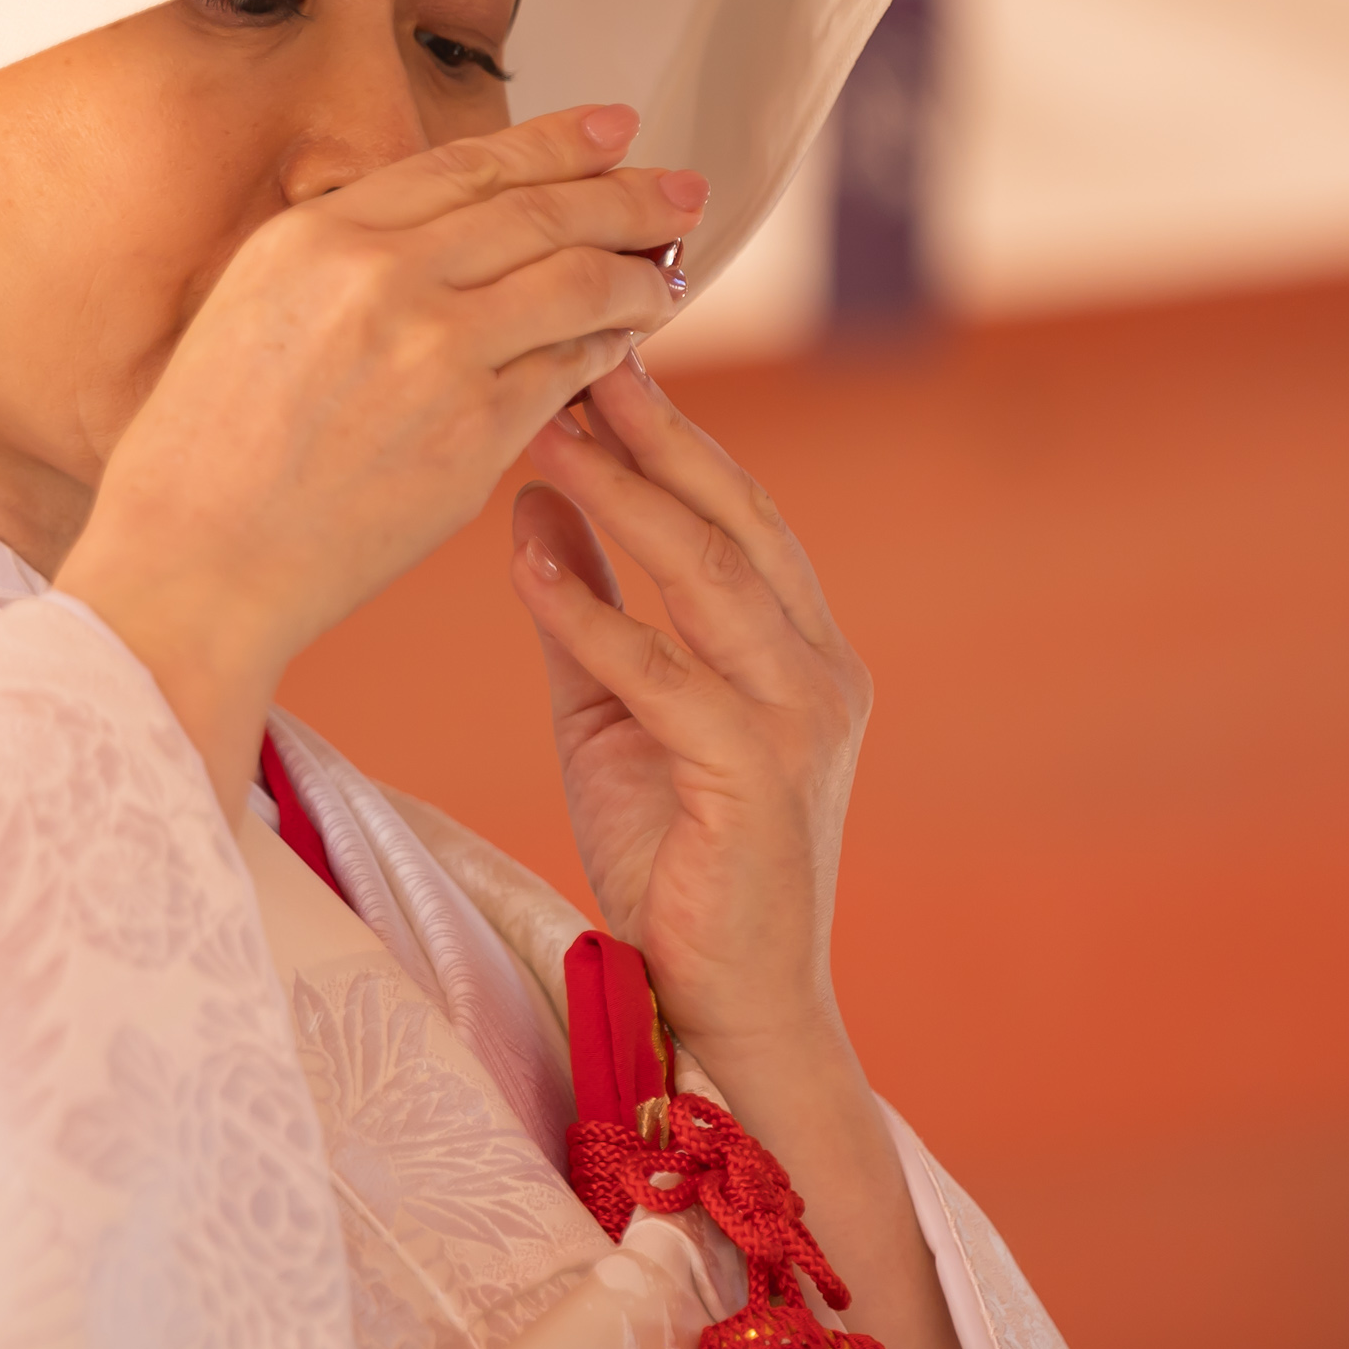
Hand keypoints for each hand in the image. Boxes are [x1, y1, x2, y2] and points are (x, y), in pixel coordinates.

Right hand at [56, 104, 702, 806]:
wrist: (192, 566)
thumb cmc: (202, 458)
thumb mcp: (246, 311)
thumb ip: (341, 262)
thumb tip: (441, 238)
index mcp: (316, 237)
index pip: (467, 164)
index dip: (554, 142)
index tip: (609, 131)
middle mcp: (380, 276)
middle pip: (540, 209)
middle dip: (625, 192)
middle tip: (679, 190)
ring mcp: (435, 353)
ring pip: (577, 282)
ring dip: (637, 273)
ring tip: (665, 273)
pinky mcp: (474, 433)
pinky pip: (571, 371)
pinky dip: (609, 350)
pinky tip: (624, 346)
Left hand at [509, 353, 867, 1072]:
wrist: (725, 1000)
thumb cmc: (672, 855)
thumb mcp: (609, 708)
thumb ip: (583, 605)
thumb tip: (534, 493)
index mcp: (800, 644)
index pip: (737, 510)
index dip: (670, 430)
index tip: (597, 351)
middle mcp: (820, 668)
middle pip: (736, 519)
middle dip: (658, 431)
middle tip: (582, 347)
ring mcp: (802, 721)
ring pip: (711, 579)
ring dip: (624, 497)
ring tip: (547, 430)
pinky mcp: (760, 781)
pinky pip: (669, 679)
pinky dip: (595, 618)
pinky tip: (528, 565)